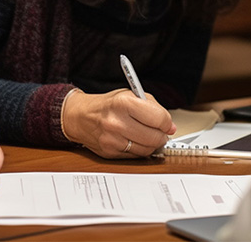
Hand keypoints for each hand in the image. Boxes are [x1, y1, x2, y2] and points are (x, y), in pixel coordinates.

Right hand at [61, 89, 175, 157]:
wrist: (80, 117)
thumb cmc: (107, 105)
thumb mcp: (129, 95)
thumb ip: (152, 107)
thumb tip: (170, 126)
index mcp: (123, 103)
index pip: (158, 118)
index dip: (167, 122)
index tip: (168, 124)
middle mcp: (116, 122)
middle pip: (154, 137)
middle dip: (162, 135)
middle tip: (161, 132)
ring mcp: (112, 139)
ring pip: (147, 149)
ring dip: (152, 144)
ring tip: (148, 136)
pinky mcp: (110, 153)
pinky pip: (135, 156)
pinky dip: (140, 150)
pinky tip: (136, 141)